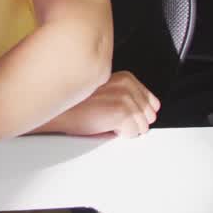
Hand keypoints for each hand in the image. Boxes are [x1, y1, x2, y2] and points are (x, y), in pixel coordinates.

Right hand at [43, 71, 158, 137]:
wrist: (60, 111)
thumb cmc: (77, 105)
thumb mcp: (106, 92)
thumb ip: (126, 96)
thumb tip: (146, 112)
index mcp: (127, 78)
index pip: (153, 103)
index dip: (136, 114)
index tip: (120, 113)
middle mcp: (128, 85)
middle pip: (150, 117)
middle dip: (131, 121)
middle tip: (109, 117)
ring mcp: (126, 98)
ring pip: (142, 127)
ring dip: (125, 129)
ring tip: (105, 120)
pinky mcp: (122, 112)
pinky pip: (133, 134)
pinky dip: (119, 134)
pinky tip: (104, 124)